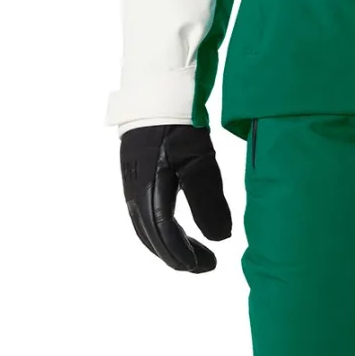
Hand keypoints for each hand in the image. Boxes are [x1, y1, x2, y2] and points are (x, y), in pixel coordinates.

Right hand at [119, 123, 232, 271]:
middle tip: (206, 265)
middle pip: (151, 236)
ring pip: (146, 226)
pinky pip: (144, 212)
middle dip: (177, 255)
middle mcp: (134, 192)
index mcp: (147, 192)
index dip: (185, 255)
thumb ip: (208, 200)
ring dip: (168, 244)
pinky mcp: (136, 172)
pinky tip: (176, 226)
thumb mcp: (199, 159)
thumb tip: (222, 238)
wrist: (156, 90)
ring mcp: (132, 181)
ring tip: (194, 252)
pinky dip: (160, 228)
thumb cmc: (177, 123)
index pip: (164, 236)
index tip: (209, 265)